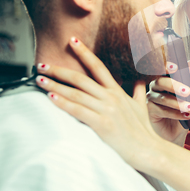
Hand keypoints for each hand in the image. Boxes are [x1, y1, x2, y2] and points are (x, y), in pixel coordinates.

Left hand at [35, 37, 172, 169]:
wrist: (148, 149)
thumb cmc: (143, 130)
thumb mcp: (141, 106)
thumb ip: (137, 91)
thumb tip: (140, 80)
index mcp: (117, 92)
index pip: (98, 66)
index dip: (84, 53)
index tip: (72, 41)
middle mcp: (110, 97)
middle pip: (81, 78)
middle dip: (59, 70)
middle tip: (41, 64)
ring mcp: (106, 110)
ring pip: (76, 93)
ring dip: (55, 86)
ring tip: (40, 79)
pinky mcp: (102, 124)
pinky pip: (78, 111)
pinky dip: (63, 103)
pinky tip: (51, 98)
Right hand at [146, 60, 189, 144]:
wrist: (175, 134)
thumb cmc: (180, 113)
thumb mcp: (188, 96)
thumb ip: (189, 81)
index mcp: (164, 80)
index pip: (164, 71)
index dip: (167, 67)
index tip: (175, 67)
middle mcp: (155, 87)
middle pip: (160, 82)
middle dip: (175, 86)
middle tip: (188, 91)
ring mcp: (150, 99)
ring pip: (163, 98)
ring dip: (179, 103)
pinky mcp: (148, 112)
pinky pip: (162, 111)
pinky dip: (176, 114)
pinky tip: (186, 116)